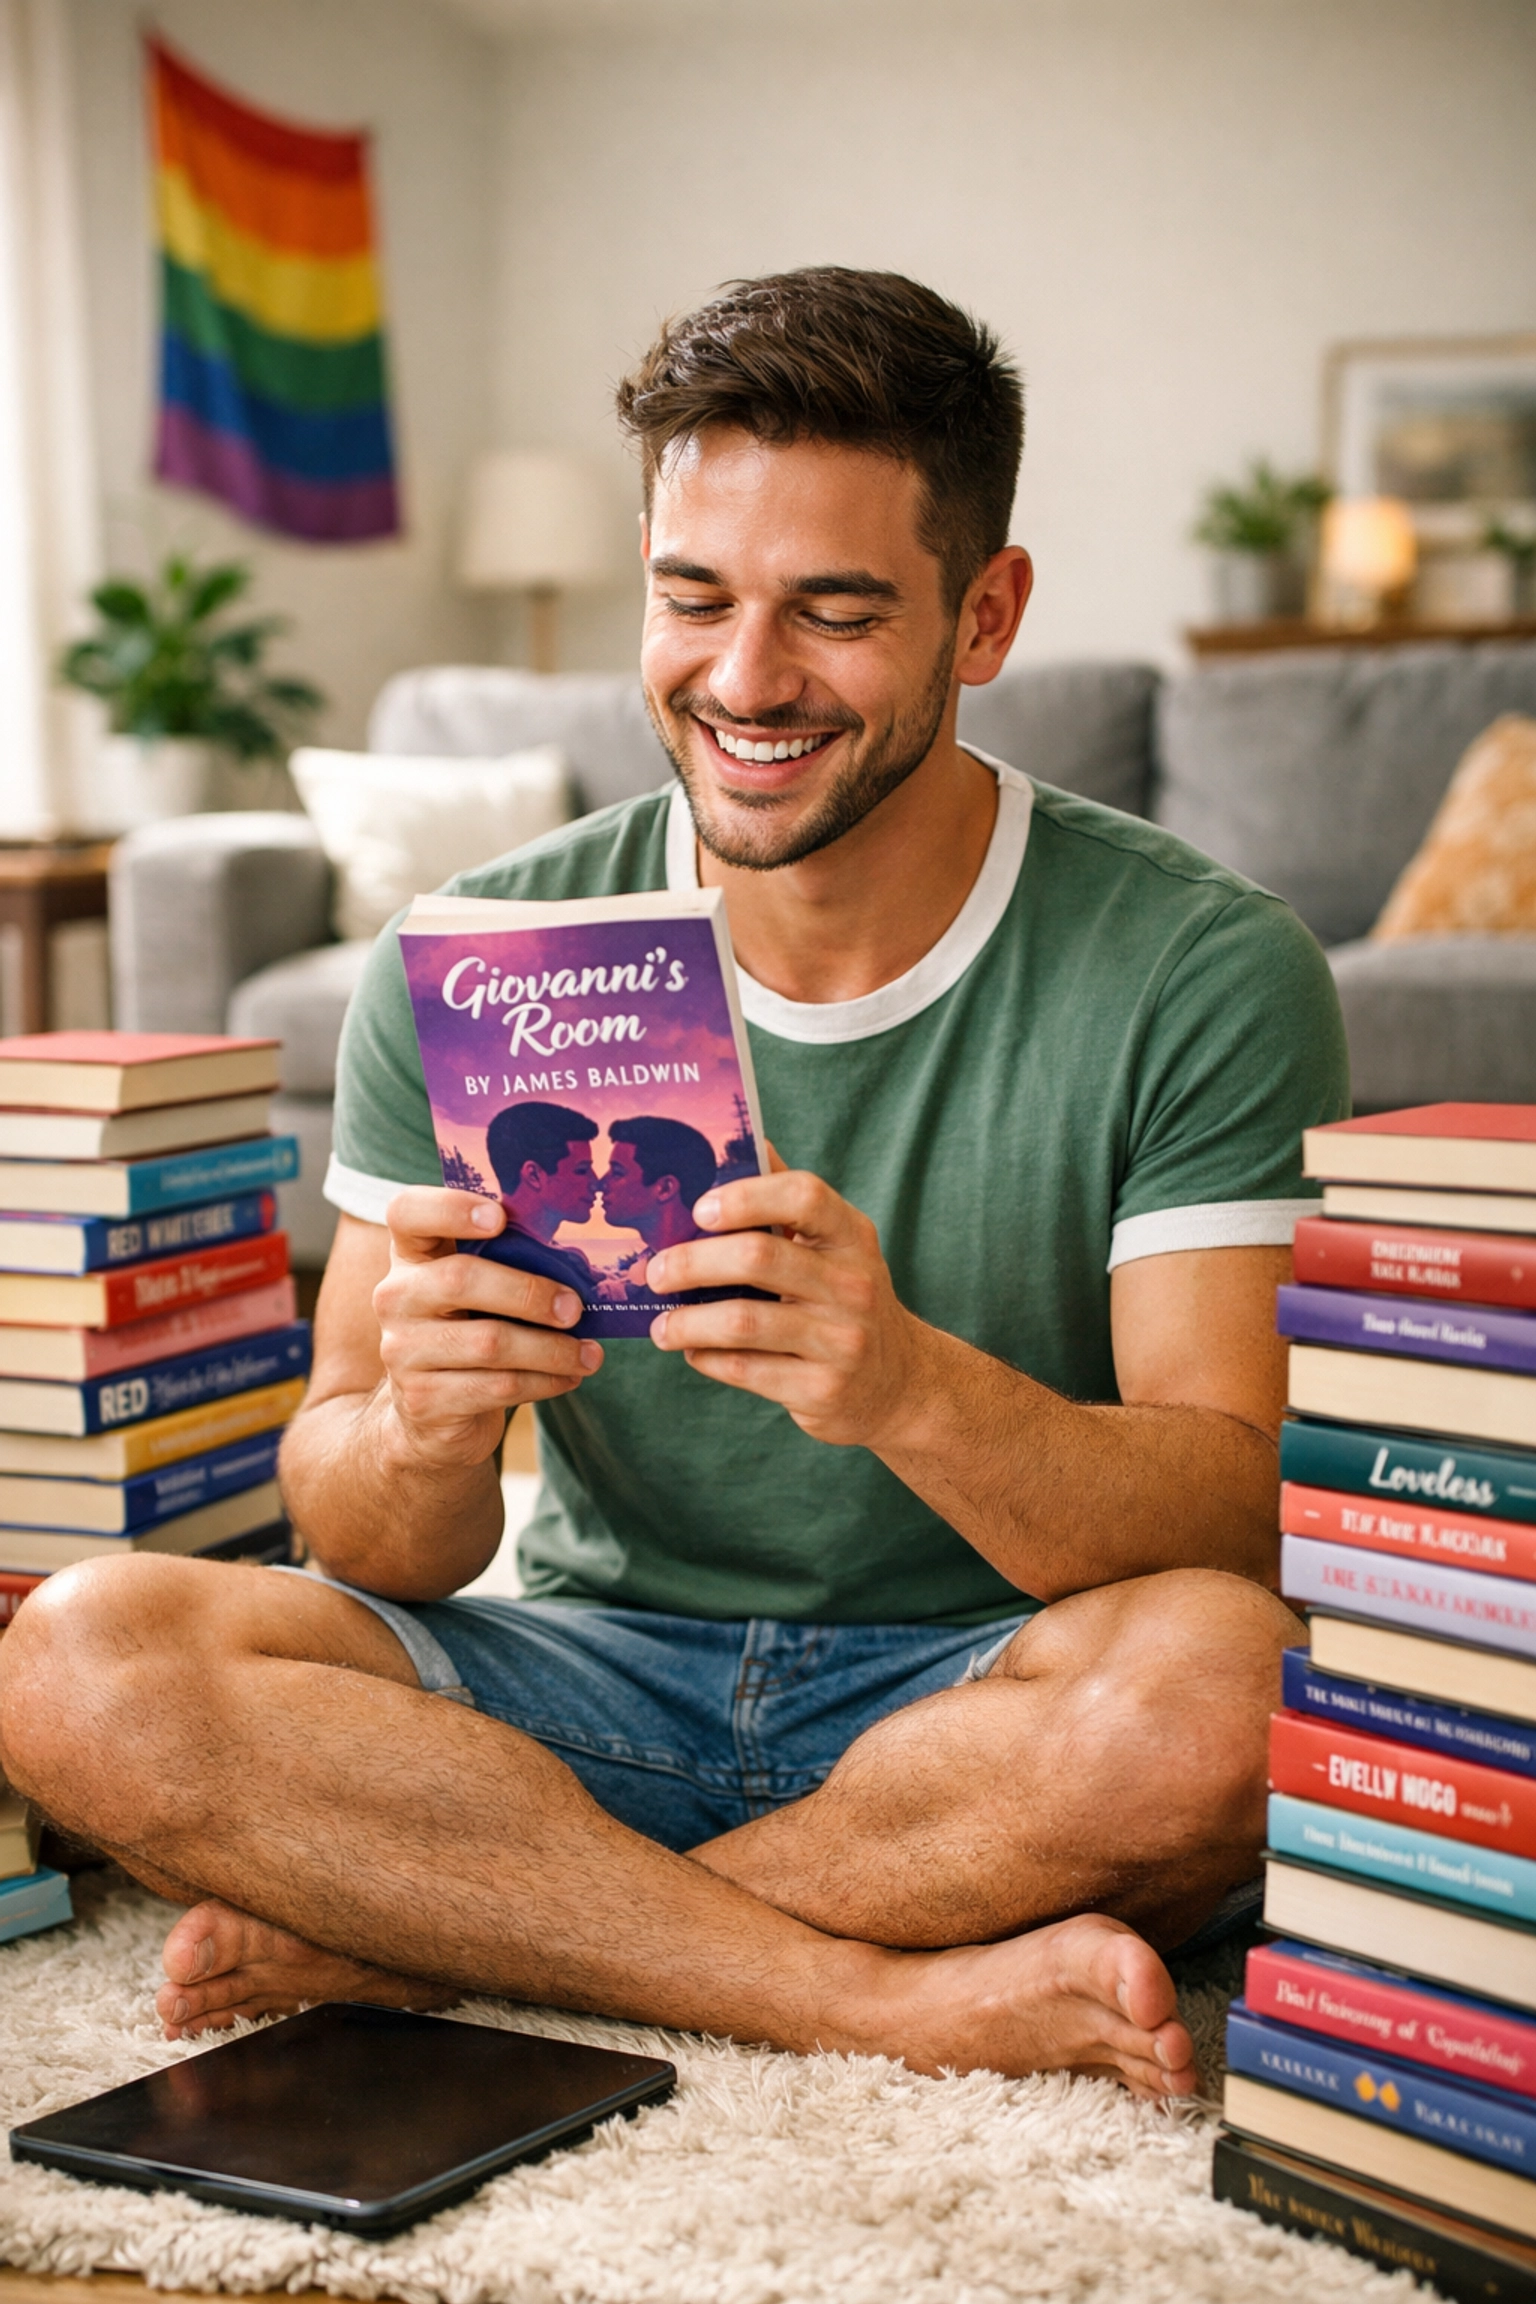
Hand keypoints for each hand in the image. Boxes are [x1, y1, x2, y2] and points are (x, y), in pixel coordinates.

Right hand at [372, 1188, 601, 1468]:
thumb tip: (579, 1256)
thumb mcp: (478, 1288)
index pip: (408, 1212)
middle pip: (460, 1278)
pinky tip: (569, 1376)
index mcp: (411, 1255)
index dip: (450, 1207)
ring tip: (589, 1354)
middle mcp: (395, 1297)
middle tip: (575, 1308)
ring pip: (489, 1343)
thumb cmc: (470, 1329)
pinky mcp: (423, 1399)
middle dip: (528, 1292)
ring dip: (551, 1349)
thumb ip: (507, 1261)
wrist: (432, 1410)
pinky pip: (496, 1387)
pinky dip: (544, 1382)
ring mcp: (402, 1350)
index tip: (499, 1216)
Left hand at [644, 1162, 929, 1447]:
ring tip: (661, 1325)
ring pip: (743, 1321)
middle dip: (692, 1262)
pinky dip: (706, 1358)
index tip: (699, 1210)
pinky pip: (745, 1369)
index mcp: (851, 1236)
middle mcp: (854, 1284)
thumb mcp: (835, 1246)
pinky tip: (693, 1350)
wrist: (899, 1382)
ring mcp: (841, 1340)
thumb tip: (738, 1141)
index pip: (804, 1195)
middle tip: (655, 1273)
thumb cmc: (846, 1298)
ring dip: (687, 1321)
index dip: (745, 1196)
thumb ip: (788, 1199)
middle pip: (757, 1257)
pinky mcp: (823, 1388)